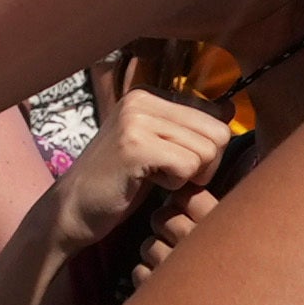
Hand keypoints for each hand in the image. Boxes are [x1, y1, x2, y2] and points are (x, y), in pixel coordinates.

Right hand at [15, 87, 230, 304]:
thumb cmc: (118, 183)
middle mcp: (142, 99)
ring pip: (206, 151)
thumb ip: (186, 128)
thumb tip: (233, 110)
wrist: (71, 210)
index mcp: (148, 94)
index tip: (180, 165)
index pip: (215, 117)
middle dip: (206, 165)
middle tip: (174, 178)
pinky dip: (175, 185)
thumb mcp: (153, 146)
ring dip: (189, 177)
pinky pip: (188, 166)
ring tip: (157, 180)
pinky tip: (149, 186)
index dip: (208, 151)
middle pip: (217, 133)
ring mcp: (136, 120)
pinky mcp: (134, 146)